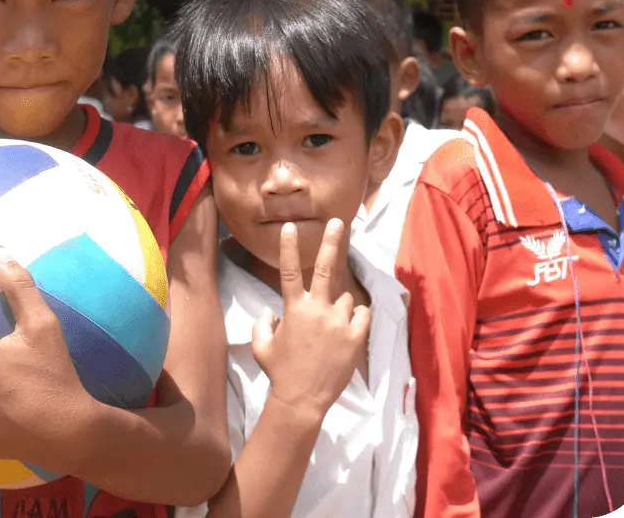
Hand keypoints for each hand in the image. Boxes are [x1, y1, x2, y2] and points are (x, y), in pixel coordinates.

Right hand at [252, 219, 370, 420]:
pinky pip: (362, 315)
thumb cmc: (279, 372)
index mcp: (294, 308)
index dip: (288, 246)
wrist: (301, 400)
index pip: (288, 270)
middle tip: (338, 222)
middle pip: (325, 268)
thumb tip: (270, 313)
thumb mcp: (261, 347)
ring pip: (345, 298)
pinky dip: (356, 318)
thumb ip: (262, 325)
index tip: (291, 226)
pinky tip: (348, 329)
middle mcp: (317, 309)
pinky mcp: (355, 337)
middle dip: (331, 242)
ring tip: (331, 328)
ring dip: (339, 306)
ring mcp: (339, 322)